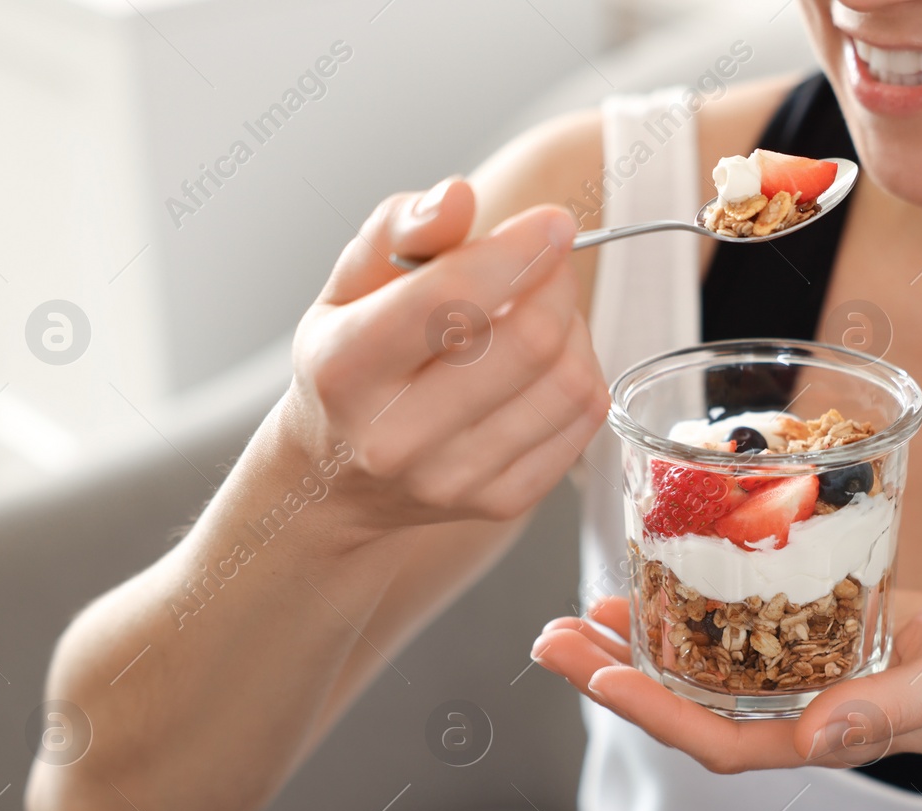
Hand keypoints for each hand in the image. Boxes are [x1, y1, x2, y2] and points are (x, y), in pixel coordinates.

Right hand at [280, 176, 607, 536]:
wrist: (337, 478)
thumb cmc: (349, 363)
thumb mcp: (348, 284)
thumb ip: (398, 227)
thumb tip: (458, 198)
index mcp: (345, 369)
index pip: (451, 300)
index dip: (518, 250)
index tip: (552, 221)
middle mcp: (395, 438)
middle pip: (528, 342)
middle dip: (554, 283)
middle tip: (544, 263)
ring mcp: (452, 480)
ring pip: (568, 382)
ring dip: (574, 329)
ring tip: (542, 312)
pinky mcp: (501, 502)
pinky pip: (584, 421)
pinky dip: (581, 375)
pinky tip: (546, 363)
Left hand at [531, 590, 921, 772]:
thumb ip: (889, 713)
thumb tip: (816, 740)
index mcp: (821, 735)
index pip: (717, 738)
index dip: (653, 712)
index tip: (598, 673)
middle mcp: (790, 713)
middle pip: (683, 706)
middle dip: (612, 676)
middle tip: (547, 638)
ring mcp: (789, 681)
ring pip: (692, 673)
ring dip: (628, 648)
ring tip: (568, 618)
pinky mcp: (796, 643)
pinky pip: (721, 635)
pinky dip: (676, 614)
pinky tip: (638, 590)